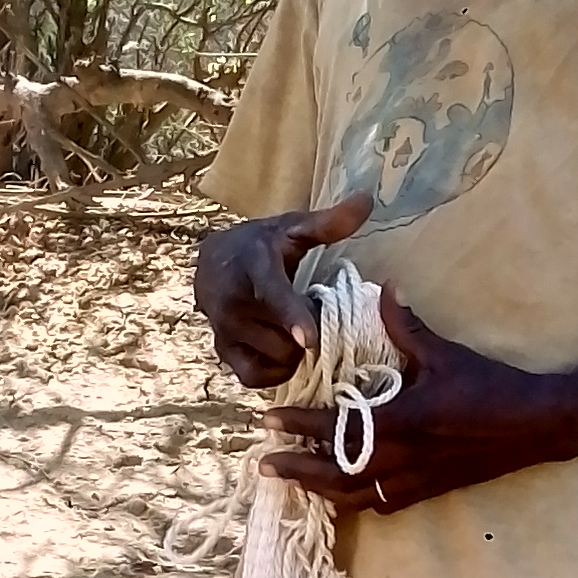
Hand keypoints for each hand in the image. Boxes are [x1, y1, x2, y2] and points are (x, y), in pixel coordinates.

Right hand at [194, 192, 373, 387]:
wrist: (211, 262)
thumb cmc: (260, 245)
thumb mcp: (291, 230)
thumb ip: (327, 223)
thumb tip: (366, 201)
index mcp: (253, 269)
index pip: (272, 297)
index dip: (291, 318)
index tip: (309, 339)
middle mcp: (233, 305)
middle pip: (281, 340)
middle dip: (308, 335)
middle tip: (314, 317)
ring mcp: (224, 332)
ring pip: (272, 360)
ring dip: (294, 354)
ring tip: (300, 333)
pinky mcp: (222, 352)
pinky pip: (254, 377)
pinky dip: (275, 372)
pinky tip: (286, 354)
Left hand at [265, 284, 577, 513]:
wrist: (535, 426)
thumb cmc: (490, 386)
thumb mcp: (445, 354)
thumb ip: (406, 326)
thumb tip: (383, 290)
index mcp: (400, 421)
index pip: (336, 426)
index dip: (300, 424)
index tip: (270, 419)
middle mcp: (401, 458)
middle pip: (334, 472)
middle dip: (296, 468)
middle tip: (264, 461)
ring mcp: (413, 480)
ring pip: (352, 495)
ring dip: (317, 489)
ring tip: (290, 481)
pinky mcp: (427, 491)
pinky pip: (379, 504)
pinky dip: (351, 501)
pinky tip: (337, 496)